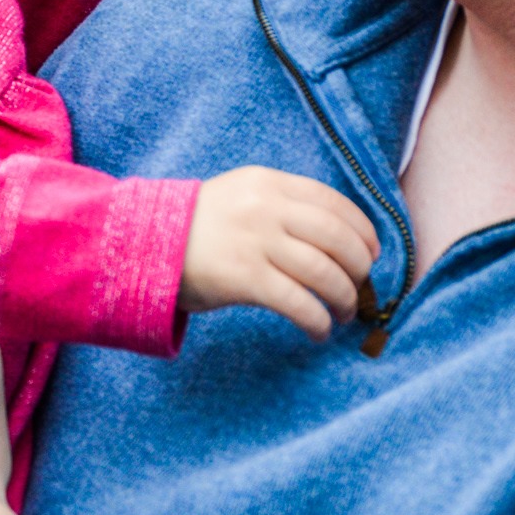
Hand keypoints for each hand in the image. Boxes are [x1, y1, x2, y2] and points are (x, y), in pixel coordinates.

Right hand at [181, 166, 379, 339]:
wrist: (143, 243)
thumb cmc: (198, 227)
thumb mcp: (241, 197)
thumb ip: (284, 205)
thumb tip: (341, 238)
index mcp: (269, 183)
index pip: (336, 204)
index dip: (364, 232)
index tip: (372, 254)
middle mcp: (266, 208)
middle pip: (338, 238)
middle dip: (360, 268)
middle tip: (360, 287)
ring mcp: (255, 242)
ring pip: (325, 273)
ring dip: (345, 298)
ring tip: (344, 313)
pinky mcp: (244, 278)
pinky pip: (299, 303)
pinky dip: (318, 321)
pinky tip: (318, 330)